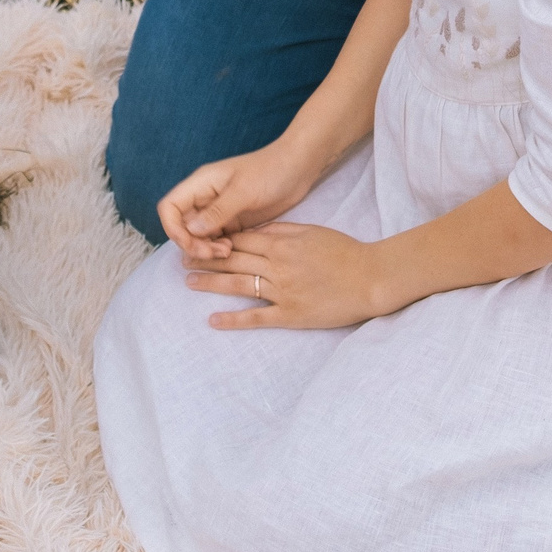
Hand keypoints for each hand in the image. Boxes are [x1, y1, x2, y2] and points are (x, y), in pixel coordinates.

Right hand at [157, 139, 320, 261]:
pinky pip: (216, 240)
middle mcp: (205, 198)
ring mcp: (219, 211)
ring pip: (199, 237)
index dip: (173, 229)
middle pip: (182, 227)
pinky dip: (219, 248)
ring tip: (228, 251)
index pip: (170, 208)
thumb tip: (191, 230)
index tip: (192, 244)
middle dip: (193, 244)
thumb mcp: (244, 191)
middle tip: (217, 252)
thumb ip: (218, 211)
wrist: (298, 167)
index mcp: (201, 184)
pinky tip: (233, 251)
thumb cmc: (271, 171)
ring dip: (207, 249)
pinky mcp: (233, 221)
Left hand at [184, 221, 393, 329]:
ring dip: (211, 283)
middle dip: (205, 258)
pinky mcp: (290, 313)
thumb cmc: (344, 252)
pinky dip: (234, 320)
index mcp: (282, 244)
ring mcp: (283, 291)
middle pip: (233, 260)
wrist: (370, 278)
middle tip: (181, 259)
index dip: (216, 239)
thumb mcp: (312, 231)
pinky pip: (257, 317)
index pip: (241, 240)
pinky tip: (213, 321)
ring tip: (189, 282)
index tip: (197, 238)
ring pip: (239, 285)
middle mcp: (277, 266)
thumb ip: (282, 230)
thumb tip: (255, 230)